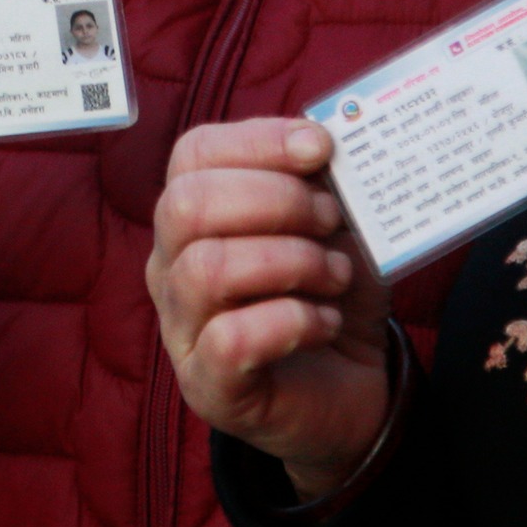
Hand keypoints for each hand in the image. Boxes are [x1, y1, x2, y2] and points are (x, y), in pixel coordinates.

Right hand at [148, 119, 393, 496]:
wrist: (355, 387)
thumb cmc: (332, 293)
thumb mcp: (337, 225)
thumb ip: (325, 180)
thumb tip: (326, 139)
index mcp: (194, 215)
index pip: (194, 154)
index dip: (258, 139)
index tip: (321, 149)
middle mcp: (171, 266)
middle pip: (187, 205)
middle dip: (276, 200)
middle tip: (331, 219)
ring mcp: (182, 329)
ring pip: (205, 269)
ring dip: (290, 261)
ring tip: (335, 274)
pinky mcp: (207, 386)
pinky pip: (230, 339)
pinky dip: (293, 320)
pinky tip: (326, 321)